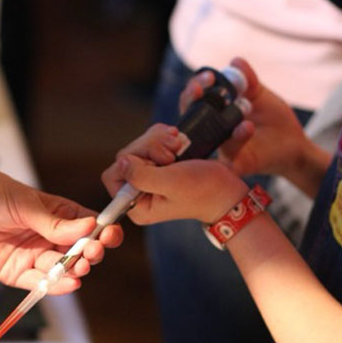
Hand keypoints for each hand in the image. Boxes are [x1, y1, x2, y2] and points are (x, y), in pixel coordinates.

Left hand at [0, 161, 122, 294]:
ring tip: (80, 267)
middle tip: (92, 251)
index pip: (86, 224)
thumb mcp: (24, 203)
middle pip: (77, 249)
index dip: (101, 230)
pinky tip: (69, 282)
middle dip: (89, 252)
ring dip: (74, 269)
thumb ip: (54, 222)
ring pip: (61, 267)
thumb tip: (88, 227)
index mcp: (54, 212)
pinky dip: (55, 285)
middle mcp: (46, 235)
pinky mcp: (13, 272)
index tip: (110, 234)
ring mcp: (31, 254)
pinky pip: (38, 282)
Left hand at [104, 154, 247, 224]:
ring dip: (160, 140)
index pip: (113, 174)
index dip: (132, 161)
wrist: (227, 190)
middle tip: (173, 154)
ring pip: (140, 145)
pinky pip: (153, 141)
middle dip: (150, 147)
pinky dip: (165, 137)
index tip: (157, 163)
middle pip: (127, 155)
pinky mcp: (161, 165)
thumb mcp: (171, 183)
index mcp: (136, 205)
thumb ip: (141, 176)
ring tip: (179, 147)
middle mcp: (139, 192)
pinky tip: (179, 142)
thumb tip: (121, 162)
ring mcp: (150, 178)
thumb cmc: (204, 190)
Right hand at [180, 58, 309, 179]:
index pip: (195, 98)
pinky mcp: (236, 164)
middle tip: (200, 89)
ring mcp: (222, 148)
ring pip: (207, 135)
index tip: (208, 76)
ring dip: (218, 120)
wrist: (295, 142)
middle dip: (190, 100)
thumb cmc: (273, 118)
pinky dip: (236, 140)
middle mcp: (213, 130)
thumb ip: (248, 79)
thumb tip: (235, 61)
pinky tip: (246, 127)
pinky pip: (229, 155)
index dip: (195, 86)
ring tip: (241, 109)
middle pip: (189, 116)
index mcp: (215, 111)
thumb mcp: (261, 95)